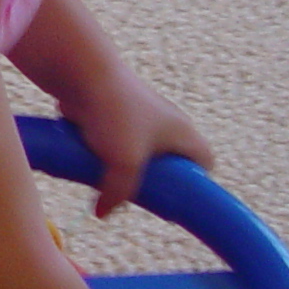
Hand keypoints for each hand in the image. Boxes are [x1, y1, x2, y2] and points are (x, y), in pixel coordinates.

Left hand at [54, 70, 213, 217]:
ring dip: (124, 172)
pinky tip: (91, 168)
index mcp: (183, 133)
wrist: (83, 75)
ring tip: (110, 184)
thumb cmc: (117, 114)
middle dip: (153, 183)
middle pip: (169, 165)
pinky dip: (105, 158)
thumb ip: (119, 193)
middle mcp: (166, 126)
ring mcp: (139, 122)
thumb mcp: (125, 163)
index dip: (196, 185)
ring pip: (138, 158)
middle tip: (138, 199)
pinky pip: (115, 147)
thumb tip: (102, 213)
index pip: (204, 163)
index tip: (175, 202)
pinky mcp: (115, 119)